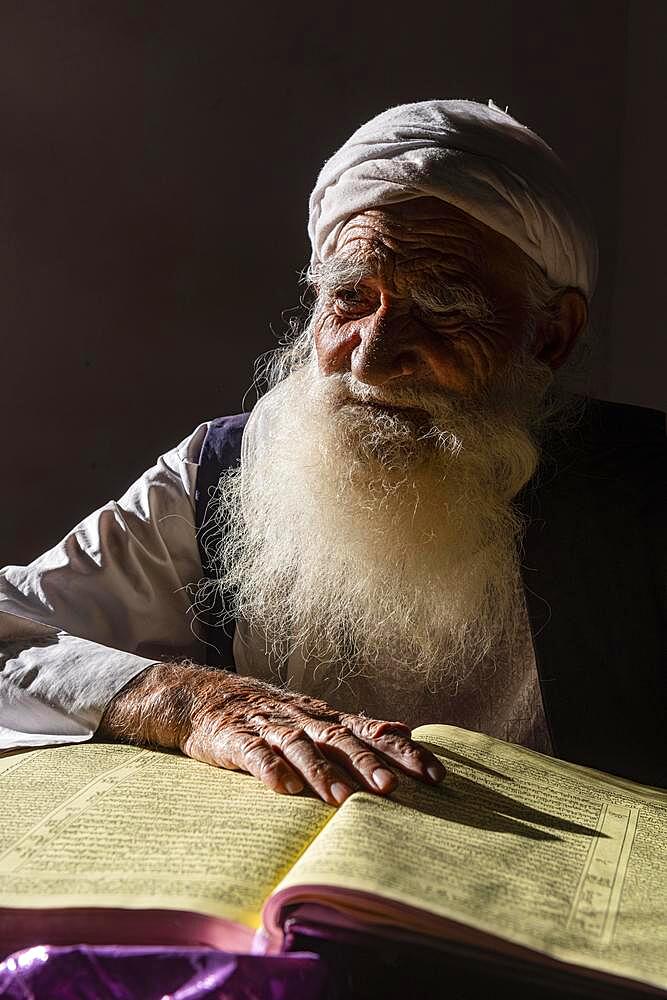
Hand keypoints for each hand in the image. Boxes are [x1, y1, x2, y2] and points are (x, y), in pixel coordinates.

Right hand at [98, 662, 445, 805]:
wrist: (205, 699)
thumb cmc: (269, 716)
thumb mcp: (316, 717)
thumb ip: (357, 727)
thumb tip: (405, 728)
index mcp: (325, 719)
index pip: (372, 733)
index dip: (403, 753)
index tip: (436, 776)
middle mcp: (304, 721)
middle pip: (340, 741)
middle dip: (366, 764)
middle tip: (391, 789)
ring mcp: (270, 729)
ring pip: (299, 749)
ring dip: (320, 773)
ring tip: (340, 799)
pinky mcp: (237, 740)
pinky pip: (254, 755)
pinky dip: (268, 770)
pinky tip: (281, 788)